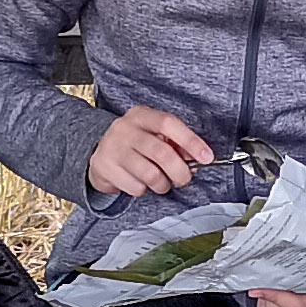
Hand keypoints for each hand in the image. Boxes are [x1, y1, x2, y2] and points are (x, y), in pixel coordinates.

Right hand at [88, 105, 215, 198]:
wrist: (98, 152)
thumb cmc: (135, 144)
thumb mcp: (154, 135)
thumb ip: (176, 144)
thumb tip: (199, 159)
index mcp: (142, 115)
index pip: (169, 124)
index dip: (191, 141)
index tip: (207, 157)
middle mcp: (125, 128)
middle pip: (162, 153)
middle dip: (180, 172)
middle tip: (183, 179)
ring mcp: (112, 148)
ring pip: (150, 174)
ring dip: (162, 185)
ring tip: (160, 183)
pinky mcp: (104, 167)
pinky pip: (135, 187)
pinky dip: (143, 190)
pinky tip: (139, 182)